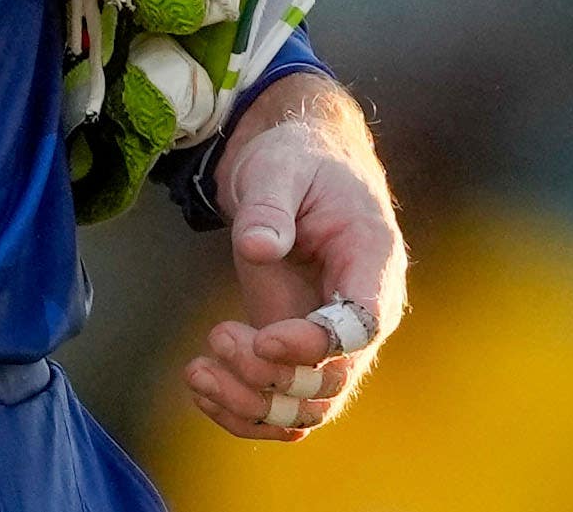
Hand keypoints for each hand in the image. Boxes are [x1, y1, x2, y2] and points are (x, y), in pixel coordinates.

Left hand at [180, 78, 406, 440]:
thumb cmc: (299, 161)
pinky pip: (283, 406)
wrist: (298, 166)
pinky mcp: (297, 352)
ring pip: (308, 408)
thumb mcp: (281, 166)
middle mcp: (362, 313)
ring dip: (252, 407)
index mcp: (373, 260)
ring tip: (198, 373)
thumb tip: (258, 246)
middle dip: (271, 375)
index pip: (363, 325)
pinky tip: (202, 387)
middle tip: (217, 335)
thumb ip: (271, 205)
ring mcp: (331, 341)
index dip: (317, 345)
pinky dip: (242, 411)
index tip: (265, 337)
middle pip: (333, 379)